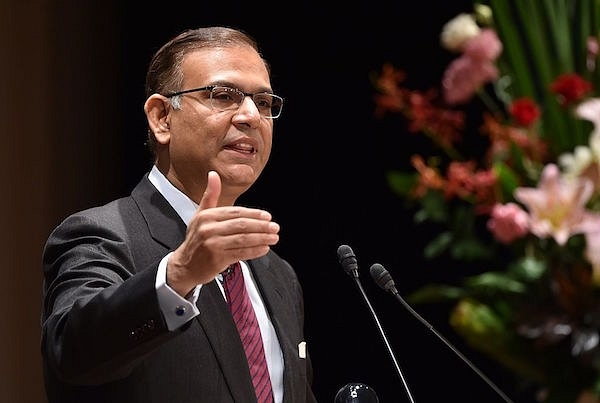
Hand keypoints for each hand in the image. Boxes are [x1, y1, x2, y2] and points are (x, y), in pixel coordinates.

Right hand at [166, 171, 279, 295]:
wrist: (185, 266)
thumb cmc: (196, 239)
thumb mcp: (200, 215)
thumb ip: (210, 195)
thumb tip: (213, 174)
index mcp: (207, 216)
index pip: (235, 212)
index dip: (254, 214)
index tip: (267, 216)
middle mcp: (208, 229)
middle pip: (241, 225)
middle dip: (261, 226)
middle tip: (274, 227)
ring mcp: (213, 245)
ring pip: (243, 239)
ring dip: (262, 238)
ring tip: (273, 237)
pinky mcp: (217, 259)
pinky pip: (240, 253)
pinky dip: (254, 251)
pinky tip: (264, 248)